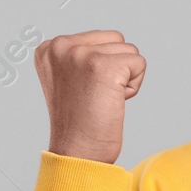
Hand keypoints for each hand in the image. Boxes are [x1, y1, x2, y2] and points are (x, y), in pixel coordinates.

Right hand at [34, 30, 145, 163]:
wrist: (77, 153)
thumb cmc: (78, 122)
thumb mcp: (68, 78)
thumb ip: (80, 55)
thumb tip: (112, 41)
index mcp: (50, 47)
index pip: (100, 38)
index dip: (102, 67)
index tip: (83, 91)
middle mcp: (61, 47)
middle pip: (116, 40)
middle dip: (115, 68)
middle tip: (95, 96)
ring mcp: (81, 55)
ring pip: (130, 51)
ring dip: (125, 78)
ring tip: (102, 99)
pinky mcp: (104, 66)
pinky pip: (140, 64)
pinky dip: (133, 87)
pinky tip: (112, 102)